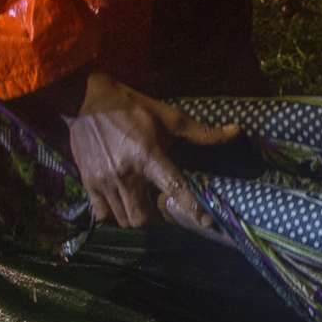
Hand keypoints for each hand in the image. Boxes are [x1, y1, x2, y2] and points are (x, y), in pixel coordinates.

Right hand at [65, 70, 237, 233]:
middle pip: (143, 218)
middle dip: (157, 218)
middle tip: (162, 204)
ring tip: (144, 203)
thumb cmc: (132, 107)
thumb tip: (236, 132)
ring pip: (124, 219)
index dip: (192, 208)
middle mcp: (125, 173)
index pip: (175, 188)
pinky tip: (122, 202)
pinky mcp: (87, 182)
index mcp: (148, 155)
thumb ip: (201, 132)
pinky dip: (114, 215)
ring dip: (137, 216)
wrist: (85, 100)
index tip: (206, 221)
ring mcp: (103, 181)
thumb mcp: (169, 116)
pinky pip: (102, 215)